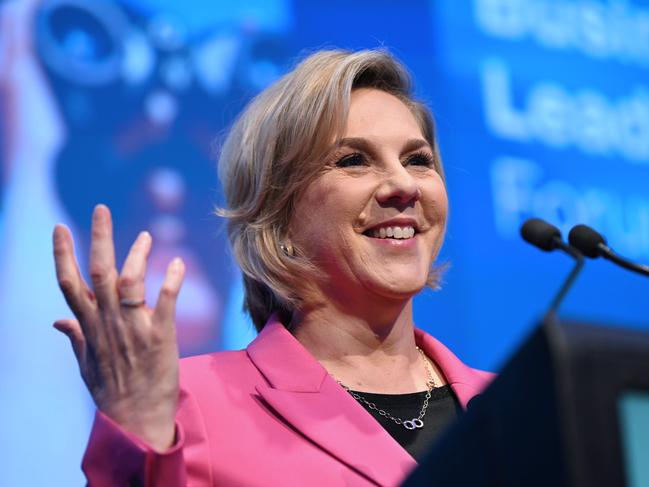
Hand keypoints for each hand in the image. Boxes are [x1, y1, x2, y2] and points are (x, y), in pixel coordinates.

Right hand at [53, 204, 184, 450]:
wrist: (136, 419)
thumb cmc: (111, 392)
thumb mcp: (85, 364)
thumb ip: (75, 337)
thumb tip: (57, 322)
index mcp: (89, 326)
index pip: (70, 283)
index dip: (63, 254)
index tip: (60, 228)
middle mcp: (108, 322)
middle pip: (99, 271)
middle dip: (99, 237)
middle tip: (101, 209)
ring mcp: (134, 328)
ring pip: (130, 281)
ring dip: (136, 255)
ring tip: (144, 235)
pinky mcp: (161, 336)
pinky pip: (166, 302)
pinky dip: (171, 280)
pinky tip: (176, 262)